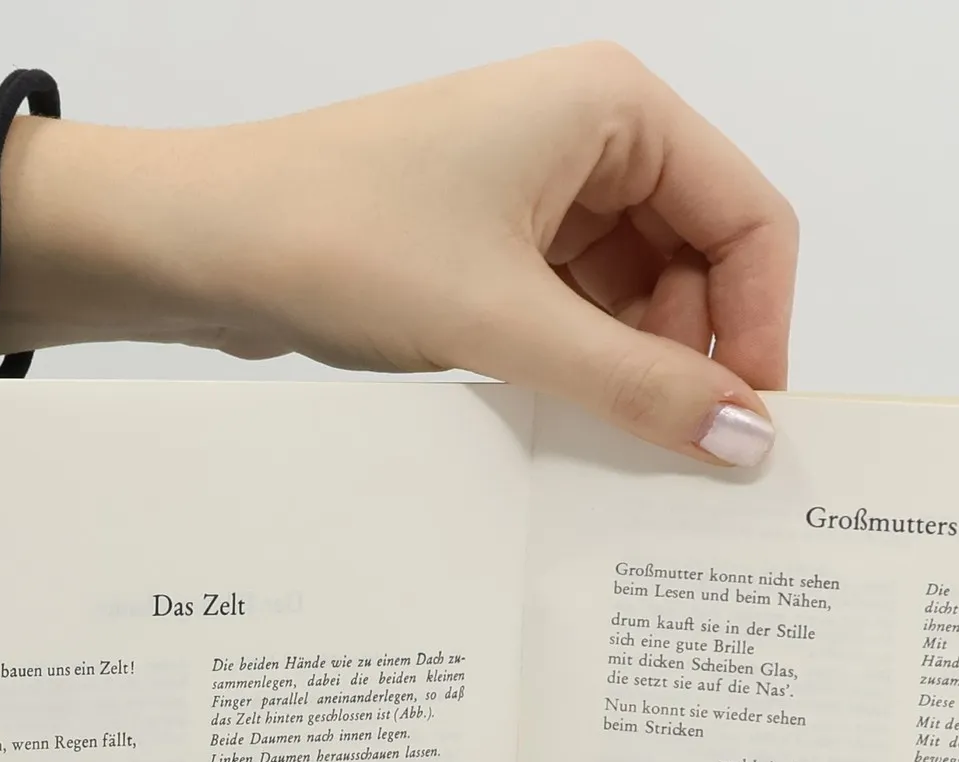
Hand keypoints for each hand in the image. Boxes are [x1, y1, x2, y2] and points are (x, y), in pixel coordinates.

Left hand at [0, 44, 796, 465]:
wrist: (197, 244)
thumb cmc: (340, 240)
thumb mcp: (509, 325)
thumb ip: (639, 387)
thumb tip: (749, 441)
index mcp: (614, 109)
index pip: (752, 221)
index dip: (761, 326)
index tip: (747, 427)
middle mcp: (590, 136)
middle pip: (702, 264)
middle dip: (692, 358)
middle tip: (670, 455)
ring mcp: (542, 190)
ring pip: (642, 300)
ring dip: (633, 373)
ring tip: (601, 443)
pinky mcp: (499, 244)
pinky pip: (582, 314)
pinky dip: (584, 369)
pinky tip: (563, 423)